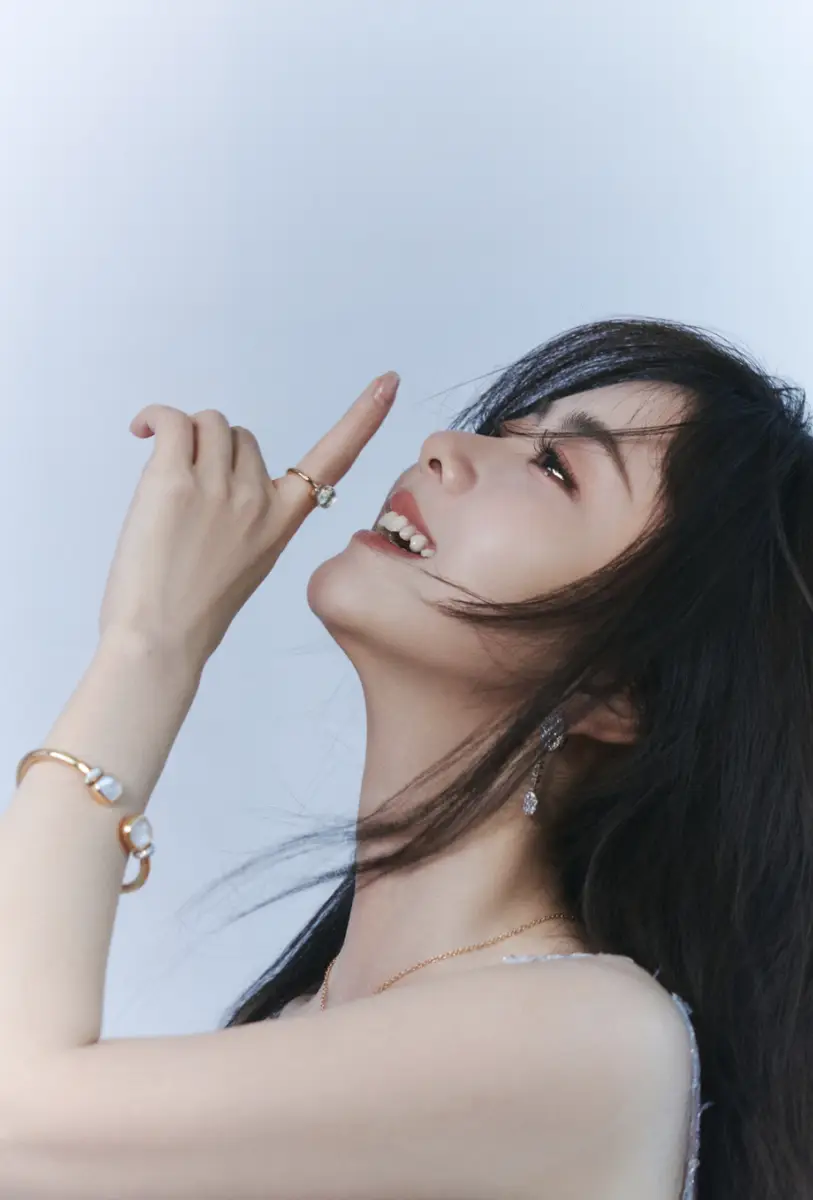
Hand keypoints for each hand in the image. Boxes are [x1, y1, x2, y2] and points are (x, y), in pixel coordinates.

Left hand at [98, 371, 399, 667]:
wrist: (160, 641)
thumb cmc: (195, 609)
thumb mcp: (248, 560)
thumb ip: (249, 513)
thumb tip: (217, 473)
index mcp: (284, 520)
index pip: (336, 459)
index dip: (364, 417)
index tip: (388, 383)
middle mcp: (260, 499)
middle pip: (242, 436)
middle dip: (215, 451)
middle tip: (188, 497)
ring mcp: (220, 488)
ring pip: (207, 425)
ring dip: (183, 440)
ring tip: (164, 484)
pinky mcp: (174, 481)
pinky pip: (173, 421)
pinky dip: (156, 418)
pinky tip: (143, 432)